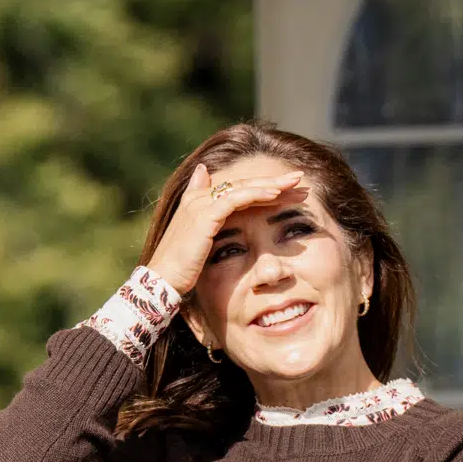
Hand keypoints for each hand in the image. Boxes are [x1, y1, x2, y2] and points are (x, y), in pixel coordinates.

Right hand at [146, 162, 308, 295]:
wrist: (162, 281)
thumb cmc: (181, 268)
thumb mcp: (198, 244)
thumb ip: (208, 224)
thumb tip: (210, 207)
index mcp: (197, 202)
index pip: (237, 187)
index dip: (263, 186)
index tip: (288, 190)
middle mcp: (198, 197)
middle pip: (243, 183)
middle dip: (273, 181)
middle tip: (300, 181)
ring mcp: (200, 204)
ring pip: (242, 187)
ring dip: (271, 185)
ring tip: (295, 185)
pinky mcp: (204, 215)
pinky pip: (235, 199)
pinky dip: (256, 194)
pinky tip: (276, 196)